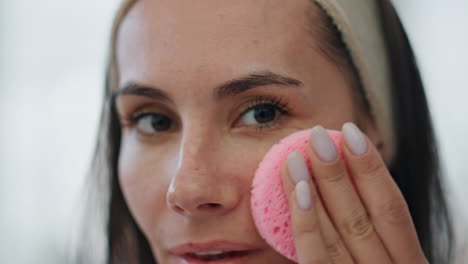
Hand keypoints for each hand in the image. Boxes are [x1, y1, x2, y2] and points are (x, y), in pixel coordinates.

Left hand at [281, 123, 427, 263]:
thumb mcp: (384, 257)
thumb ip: (370, 229)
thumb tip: (339, 172)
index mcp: (406, 259)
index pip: (392, 208)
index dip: (372, 167)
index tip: (350, 131)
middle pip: (363, 216)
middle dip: (338, 171)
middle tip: (317, 135)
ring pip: (337, 232)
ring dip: (316, 190)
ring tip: (295, 157)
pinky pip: (316, 257)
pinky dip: (306, 224)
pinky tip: (298, 192)